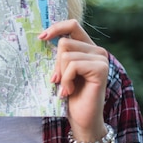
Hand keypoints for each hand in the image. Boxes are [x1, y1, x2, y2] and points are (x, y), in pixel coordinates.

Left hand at [39, 19, 109, 142]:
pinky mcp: (101, 68)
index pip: (72, 24)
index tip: (41, 37)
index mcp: (87, 47)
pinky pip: (72, 65)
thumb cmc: (69, 93)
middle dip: (56, 63)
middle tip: (58, 80)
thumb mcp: (61, 69)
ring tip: (66, 87)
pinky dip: (66, 80)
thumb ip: (59, 53)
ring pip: (66, 54)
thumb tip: (42, 35)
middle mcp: (97, 50)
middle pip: (65, 42)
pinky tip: (70, 90)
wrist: (81, 117)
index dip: (56, 28)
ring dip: (61, 74)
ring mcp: (101, 58)